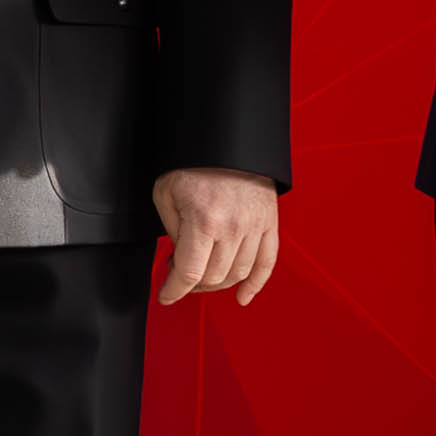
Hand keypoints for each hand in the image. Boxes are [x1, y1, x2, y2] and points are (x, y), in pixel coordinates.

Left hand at [151, 167, 280, 308]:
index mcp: (204, 221)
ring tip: (204, 277)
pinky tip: (243, 297)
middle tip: (182, 276)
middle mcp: (233, 228)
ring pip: (237, 274)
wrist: (226, 138)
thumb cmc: (194, 162)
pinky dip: (255, 284)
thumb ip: (173, 232)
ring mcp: (254, 227)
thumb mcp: (166, 194)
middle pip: (213, 277)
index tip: (166, 296)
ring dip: (218, 284)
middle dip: (193, 284)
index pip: (189, 274)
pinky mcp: (269, 223)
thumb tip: (180, 259)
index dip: (174, 291)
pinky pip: (267, 262)